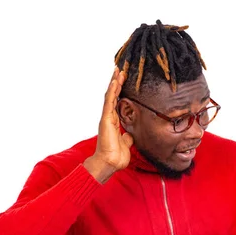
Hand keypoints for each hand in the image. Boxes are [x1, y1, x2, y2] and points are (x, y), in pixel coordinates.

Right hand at [84, 66, 133, 182]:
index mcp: (113, 122)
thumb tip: (129, 134)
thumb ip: (126, 137)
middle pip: (112, 96)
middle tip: (121, 70)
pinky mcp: (106, 119)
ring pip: (110, 95)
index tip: (124, 80)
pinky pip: (109, 102)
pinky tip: (115, 81)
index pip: (117, 102)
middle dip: (117, 82)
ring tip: (119, 70)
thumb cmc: (116, 156)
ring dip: (115, 82)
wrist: (110, 163)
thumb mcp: (125, 144)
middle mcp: (109, 117)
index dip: (120, 91)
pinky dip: (112, 91)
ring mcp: (107, 117)